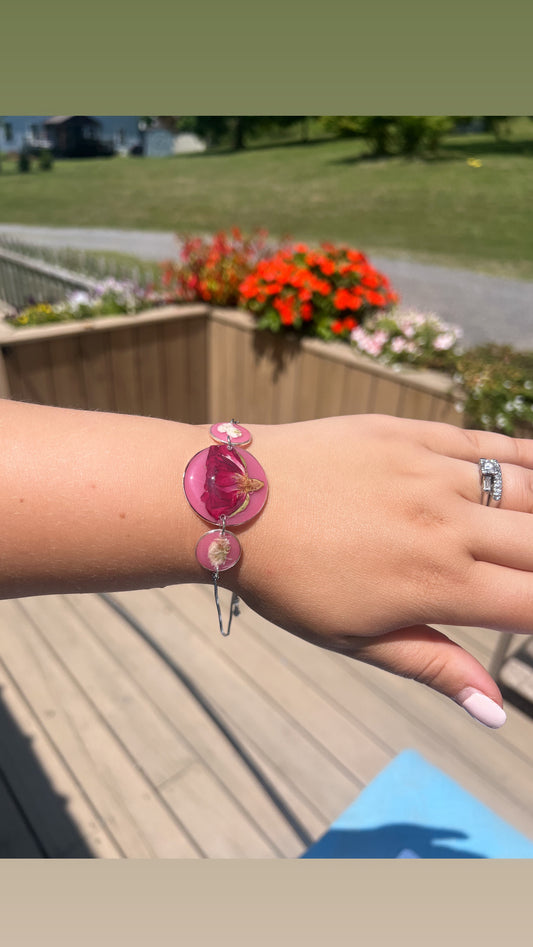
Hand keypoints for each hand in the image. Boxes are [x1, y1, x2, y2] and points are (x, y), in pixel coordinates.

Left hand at [231, 414, 532, 726]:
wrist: (233, 501)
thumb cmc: (288, 581)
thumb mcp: (354, 638)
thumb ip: (433, 665)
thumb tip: (495, 711)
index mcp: (437, 585)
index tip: (531, 615)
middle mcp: (448, 526)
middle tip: (526, 576)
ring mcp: (433, 473)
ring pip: (527, 489)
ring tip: (526, 535)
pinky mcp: (413, 434)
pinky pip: (488, 441)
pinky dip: (526, 457)